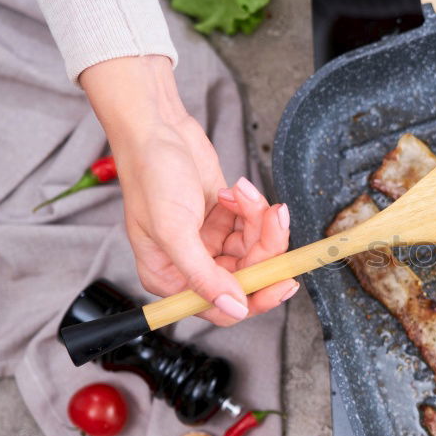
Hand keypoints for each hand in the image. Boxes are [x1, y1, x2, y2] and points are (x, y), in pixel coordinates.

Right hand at [80, 56, 296, 324]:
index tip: (285, 282)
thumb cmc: (151, 174)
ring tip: (245, 193)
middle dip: (264, 244)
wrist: (157, 128)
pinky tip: (236, 189)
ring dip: (259, 219)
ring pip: (254, 248)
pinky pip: (253, 227)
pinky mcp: (224, 221)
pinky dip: (253, 208)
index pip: (222, 308)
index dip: (256, 298)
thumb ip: (204, 275)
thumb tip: (234, 307)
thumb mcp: (174, 230)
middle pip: (247, 275)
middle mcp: (191, 265)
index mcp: (169, 279)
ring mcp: (209, 243)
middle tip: (273, 216)